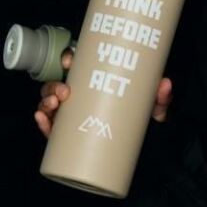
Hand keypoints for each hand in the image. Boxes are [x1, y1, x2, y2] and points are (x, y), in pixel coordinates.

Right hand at [34, 48, 172, 136]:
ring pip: (50, 104)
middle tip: (66, 92)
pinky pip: (51, 129)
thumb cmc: (145, 119)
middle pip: (58, 85)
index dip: (68, 60)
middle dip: (54, 85)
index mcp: (96, 83)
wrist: (148, 147)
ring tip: (53, 105)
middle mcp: (81, 97)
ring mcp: (74, 116)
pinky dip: (43, 123)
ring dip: (45, 101)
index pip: (77, 66)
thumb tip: (164, 84)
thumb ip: (160, 97)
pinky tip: (41, 118)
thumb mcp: (153, 106)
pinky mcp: (71, 136)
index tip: (69, 61)